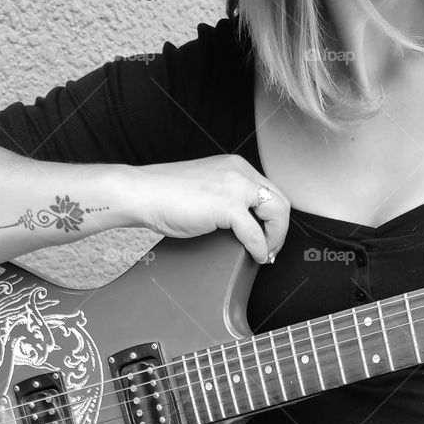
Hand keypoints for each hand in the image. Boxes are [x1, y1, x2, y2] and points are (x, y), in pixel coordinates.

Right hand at [133, 154, 288, 264]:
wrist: (143, 193)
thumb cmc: (166, 195)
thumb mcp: (208, 192)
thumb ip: (228, 200)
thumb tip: (245, 225)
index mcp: (236, 167)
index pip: (271, 192)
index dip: (275, 218)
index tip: (269, 237)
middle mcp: (239, 171)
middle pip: (280, 201)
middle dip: (280, 230)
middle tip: (271, 250)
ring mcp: (235, 186)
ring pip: (276, 213)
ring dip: (275, 238)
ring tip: (264, 254)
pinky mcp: (227, 205)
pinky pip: (255, 233)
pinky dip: (260, 248)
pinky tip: (255, 256)